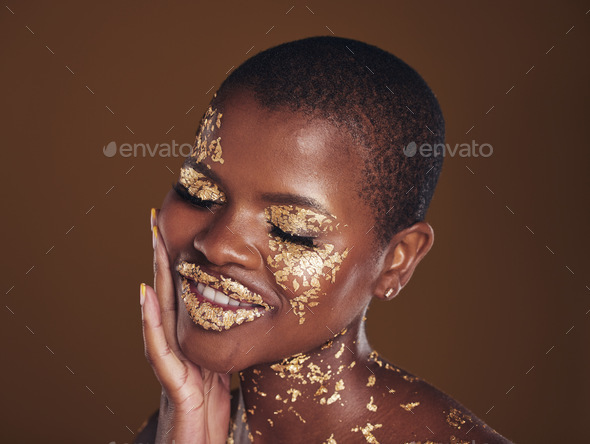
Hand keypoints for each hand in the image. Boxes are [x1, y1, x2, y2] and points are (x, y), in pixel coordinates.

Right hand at [141, 209, 230, 442]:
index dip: (179, 263)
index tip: (177, 229)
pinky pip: (159, 349)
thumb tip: (240, 320)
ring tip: (153, 241)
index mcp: (190, 341)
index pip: (183, 295)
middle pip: (168, 293)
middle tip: (156, 219)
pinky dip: (150, 321)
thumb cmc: (208, 415)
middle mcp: (176, 346)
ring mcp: (171, 362)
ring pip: (159, 311)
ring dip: (155, 275)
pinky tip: (144, 294)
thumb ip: (221, 346)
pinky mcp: (173, 383)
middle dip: (162, 257)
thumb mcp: (221, 371)